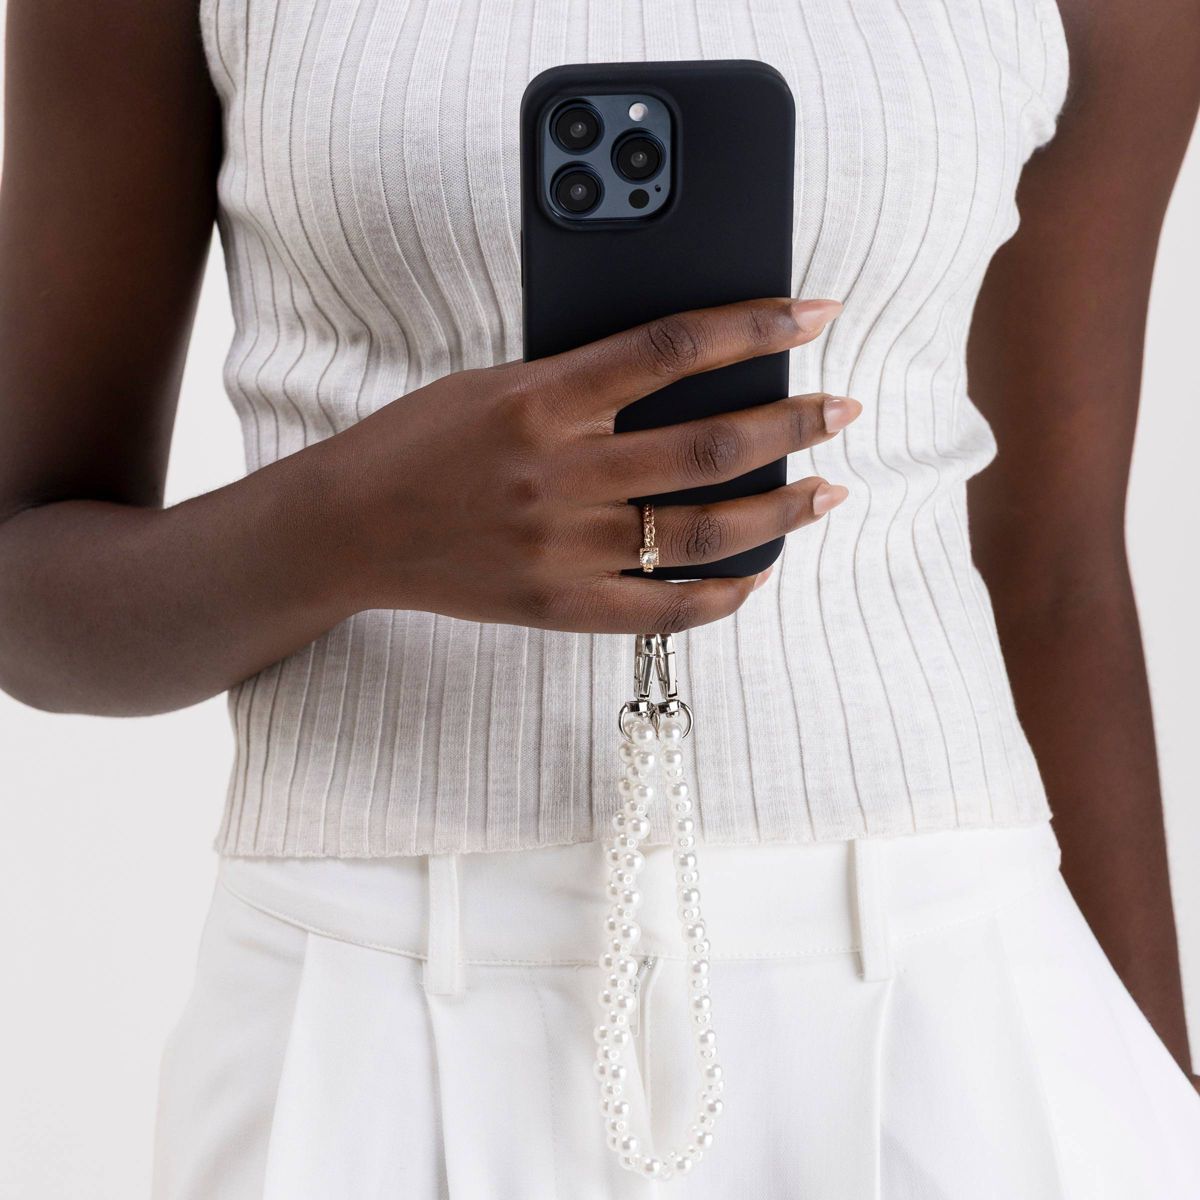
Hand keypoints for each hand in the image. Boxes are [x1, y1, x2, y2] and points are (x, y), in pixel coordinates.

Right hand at [330, 297, 858, 633]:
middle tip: (839, 410)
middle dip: (794, 424)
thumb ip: (580, 381)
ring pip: (703, 530)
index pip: (673, 348)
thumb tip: (680, 371)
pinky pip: (663, 611)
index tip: (812, 316)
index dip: (755, 328)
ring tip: (827, 491)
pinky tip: (759, 574)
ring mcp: (562, 547)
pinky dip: (723, 596)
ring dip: (781, 510)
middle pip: (709, 445)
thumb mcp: (494, 383)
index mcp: (540, 398)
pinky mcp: (557, 606)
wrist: (348, 528)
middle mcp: (559, 473)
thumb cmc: (418, 442)